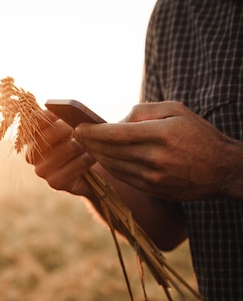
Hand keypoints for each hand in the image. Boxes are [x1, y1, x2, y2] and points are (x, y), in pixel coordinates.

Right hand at [25, 109, 95, 197]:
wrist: (96, 170)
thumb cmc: (83, 143)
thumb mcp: (75, 126)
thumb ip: (66, 117)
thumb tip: (68, 112)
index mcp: (34, 135)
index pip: (34, 121)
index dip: (48, 116)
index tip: (63, 114)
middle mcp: (32, 153)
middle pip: (47, 136)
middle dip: (67, 130)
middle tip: (83, 129)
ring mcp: (41, 169)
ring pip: (59, 152)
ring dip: (78, 146)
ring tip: (90, 143)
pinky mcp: (54, 182)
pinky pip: (69, 169)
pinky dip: (83, 162)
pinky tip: (91, 157)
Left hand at [73, 101, 242, 200]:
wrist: (223, 169)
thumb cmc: (197, 133)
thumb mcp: (175, 110)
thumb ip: (143, 111)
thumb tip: (116, 121)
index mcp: (161, 134)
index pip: (115, 133)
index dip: (93, 131)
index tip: (79, 127)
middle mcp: (156, 157)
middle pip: (110, 151)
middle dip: (89, 143)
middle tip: (76, 136)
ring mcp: (155, 177)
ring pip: (114, 166)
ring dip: (96, 156)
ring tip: (86, 146)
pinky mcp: (155, 189)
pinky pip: (124, 177)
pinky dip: (109, 168)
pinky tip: (103, 159)